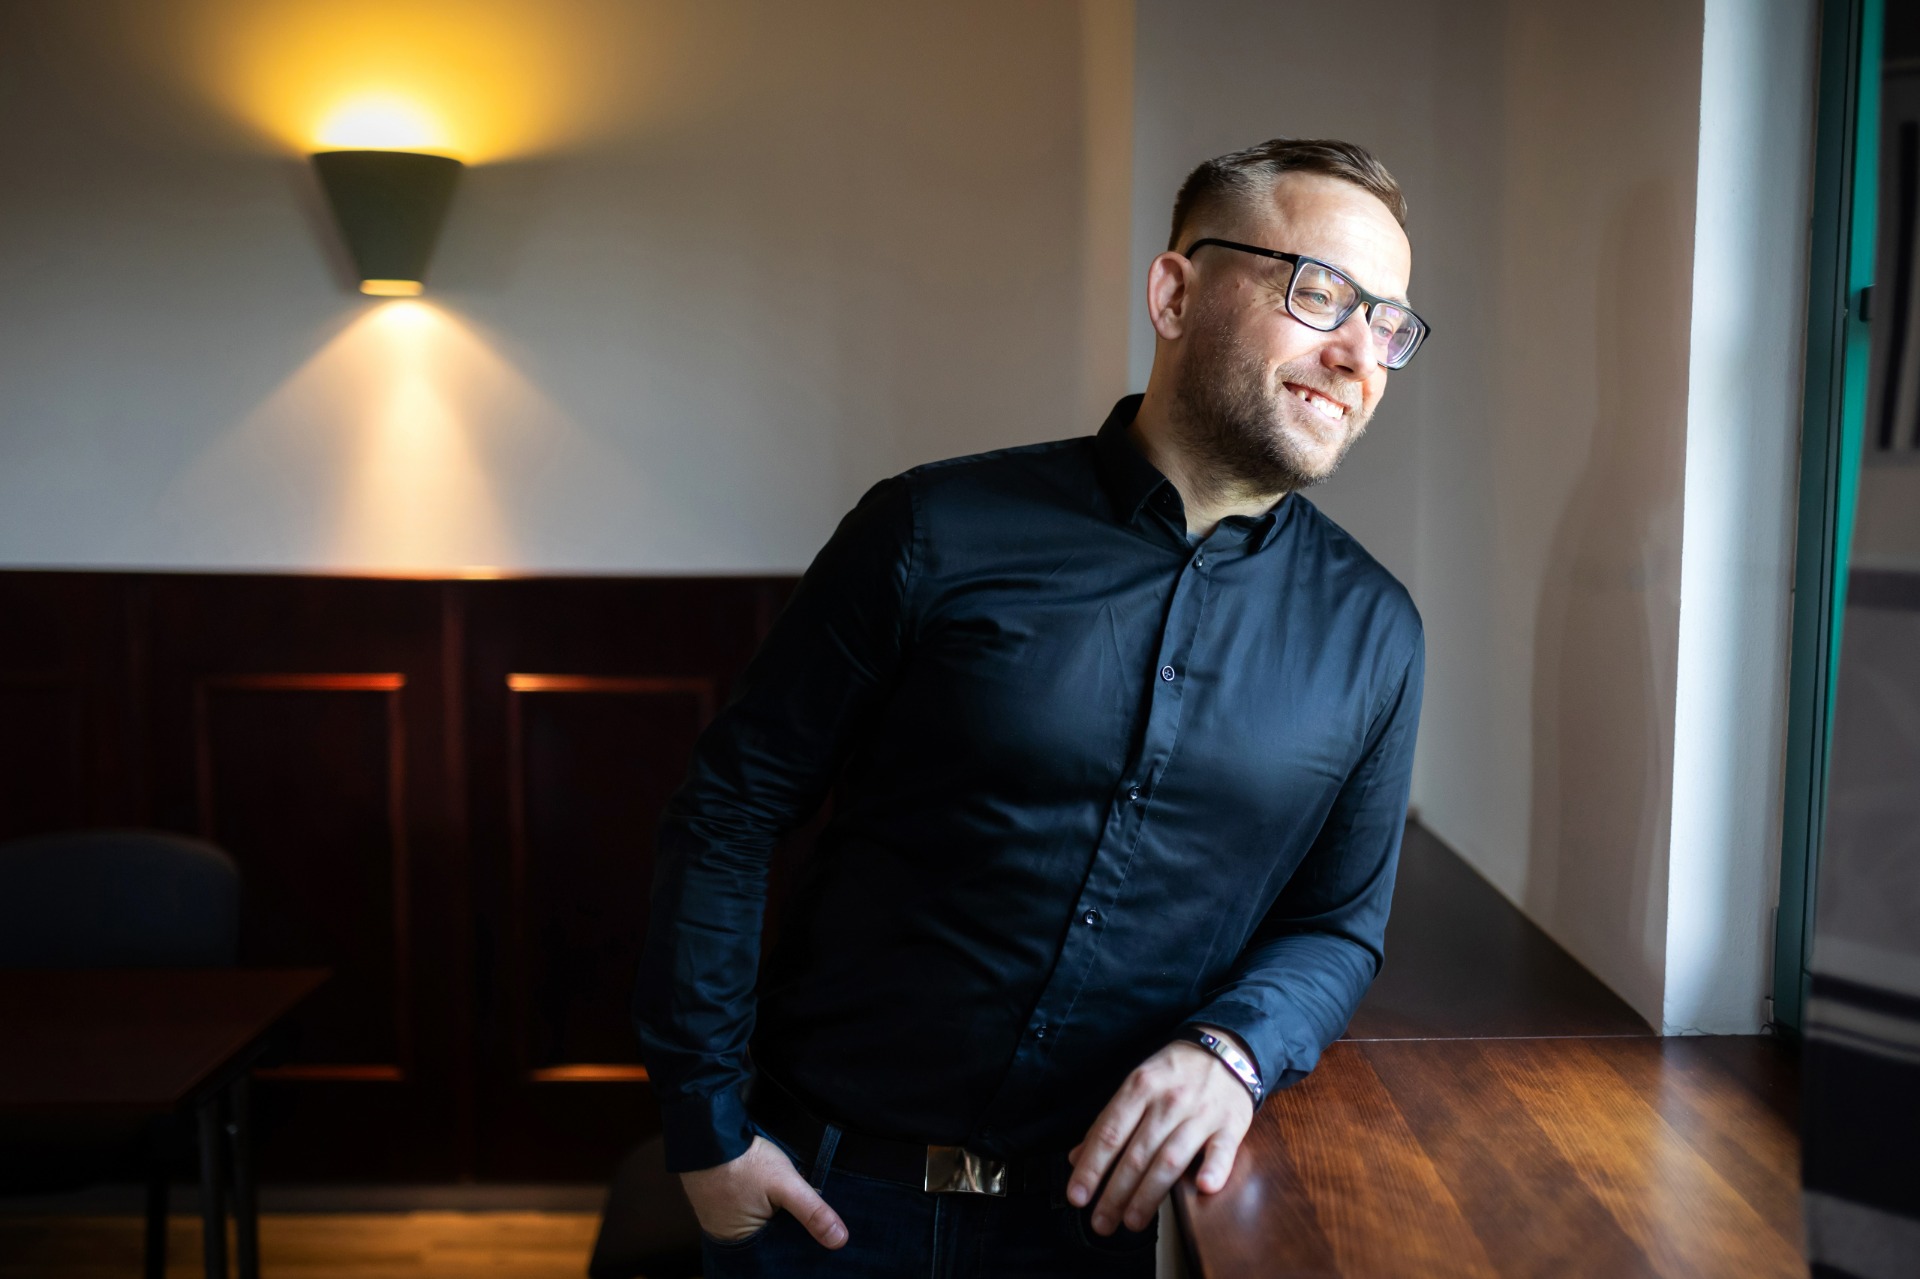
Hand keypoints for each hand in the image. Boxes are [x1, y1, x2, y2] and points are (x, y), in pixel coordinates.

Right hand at [678, 1135, 848, 1248]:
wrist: (707, 1133)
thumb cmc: (742, 1160)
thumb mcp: (785, 1184)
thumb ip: (812, 1211)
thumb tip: (840, 1240)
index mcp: (743, 1245)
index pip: (780, 1253)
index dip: (799, 1242)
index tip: (818, 1233)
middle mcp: (729, 1237)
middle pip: (769, 1239)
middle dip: (788, 1228)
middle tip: (805, 1211)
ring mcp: (719, 1219)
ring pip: (759, 1223)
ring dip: (775, 1213)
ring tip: (790, 1201)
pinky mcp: (717, 1201)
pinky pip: (745, 1209)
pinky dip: (760, 1203)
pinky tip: (771, 1192)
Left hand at [1067, 1029, 1255, 1234]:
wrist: (1226, 1049)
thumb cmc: (1174, 1074)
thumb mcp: (1137, 1086)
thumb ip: (1109, 1123)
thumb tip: (1076, 1159)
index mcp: (1139, 1087)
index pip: (1109, 1133)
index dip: (1091, 1168)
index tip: (1076, 1198)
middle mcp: (1168, 1100)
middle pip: (1136, 1153)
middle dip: (1115, 1193)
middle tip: (1100, 1224)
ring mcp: (1201, 1113)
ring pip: (1170, 1158)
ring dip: (1149, 1194)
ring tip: (1132, 1222)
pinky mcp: (1231, 1124)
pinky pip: (1223, 1149)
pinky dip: (1215, 1168)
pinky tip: (1203, 1188)